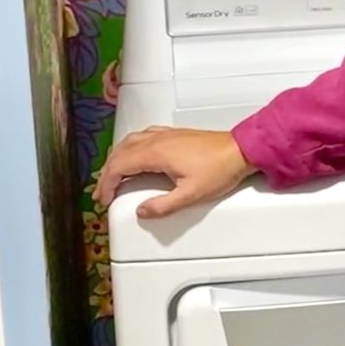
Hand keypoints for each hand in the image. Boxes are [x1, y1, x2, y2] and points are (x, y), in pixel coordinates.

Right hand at [95, 126, 253, 219]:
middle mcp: (157, 140)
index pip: (119, 166)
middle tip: (103, 192)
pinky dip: (130, 147)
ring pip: (129, 142)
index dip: (107, 184)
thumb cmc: (220, 169)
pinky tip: (134, 155)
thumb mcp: (191, 194)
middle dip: (107, 173)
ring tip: (113, 176)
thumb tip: (141, 211)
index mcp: (156, 152)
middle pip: (120, 153)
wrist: (241, 149)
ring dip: (117, 158)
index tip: (104, 198)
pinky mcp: (174, 134)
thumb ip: (163, 205)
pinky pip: (142, 136)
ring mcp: (165, 135)